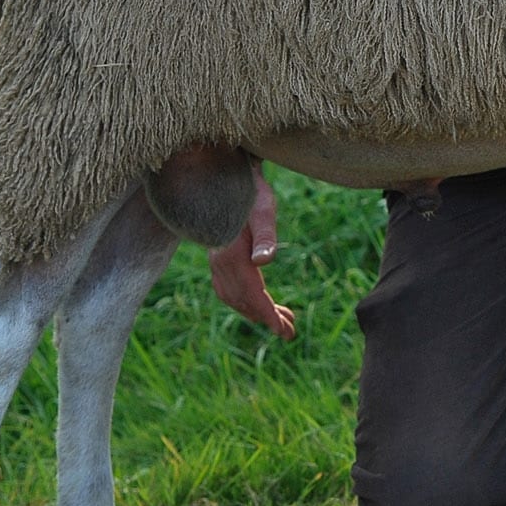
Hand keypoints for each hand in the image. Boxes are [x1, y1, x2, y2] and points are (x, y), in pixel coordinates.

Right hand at [207, 162, 296, 338]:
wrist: (221, 172)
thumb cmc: (248, 189)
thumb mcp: (263, 207)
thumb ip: (264, 235)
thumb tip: (265, 262)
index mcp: (231, 254)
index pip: (252, 295)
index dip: (269, 316)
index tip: (286, 332)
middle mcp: (219, 261)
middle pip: (243, 301)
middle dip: (266, 319)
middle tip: (289, 332)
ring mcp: (215, 259)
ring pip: (234, 296)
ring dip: (256, 311)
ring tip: (280, 320)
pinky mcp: (217, 255)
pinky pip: (228, 287)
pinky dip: (244, 300)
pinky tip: (258, 300)